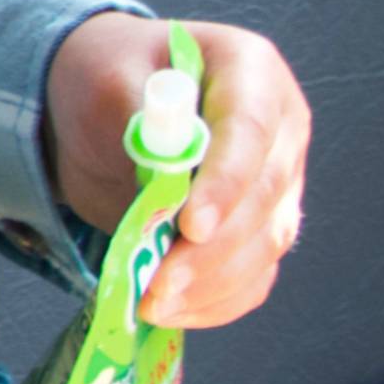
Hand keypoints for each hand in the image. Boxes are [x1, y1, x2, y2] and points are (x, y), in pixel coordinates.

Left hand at [44, 13, 309, 329]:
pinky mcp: (258, 228)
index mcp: (251, 71)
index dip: (226, 183)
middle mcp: (280, 128)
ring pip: (266, 244)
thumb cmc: (109, 75)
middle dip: (213, 249)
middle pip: (266, 196)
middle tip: (160, 283)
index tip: (192, 226)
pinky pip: (254, 275)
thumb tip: (163, 163)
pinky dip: (216, 301)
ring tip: (153, 303)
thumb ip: (140, 117)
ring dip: (213, 283)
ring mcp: (277, 182)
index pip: (252, 130)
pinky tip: (172, 311)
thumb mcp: (107, 77)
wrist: (102, 105)